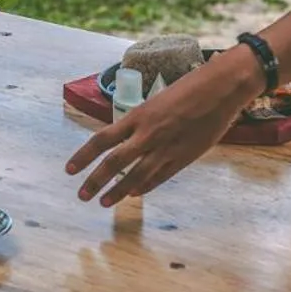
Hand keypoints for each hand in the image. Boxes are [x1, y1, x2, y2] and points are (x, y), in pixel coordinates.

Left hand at [64, 57, 254, 206]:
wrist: (221, 89)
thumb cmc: (190, 88)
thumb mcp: (157, 101)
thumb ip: (143, 121)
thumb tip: (128, 138)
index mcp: (138, 115)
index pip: (102, 139)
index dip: (83, 156)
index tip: (69, 170)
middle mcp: (148, 134)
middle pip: (114, 162)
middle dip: (95, 181)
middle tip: (82, 196)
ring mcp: (166, 148)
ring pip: (135, 176)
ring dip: (118, 191)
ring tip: (104, 203)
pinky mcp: (184, 158)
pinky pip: (159, 177)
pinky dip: (145, 187)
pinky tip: (135, 195)